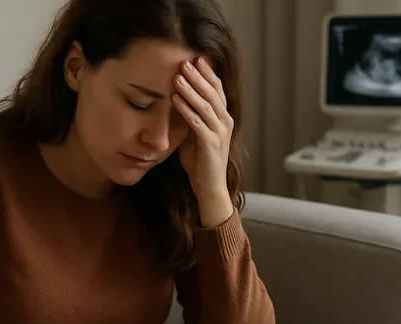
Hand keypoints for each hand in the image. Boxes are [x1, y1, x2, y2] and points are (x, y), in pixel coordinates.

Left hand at [173, 58, 234, 225]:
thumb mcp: (195, 134)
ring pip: (205, 105)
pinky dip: (186, 109)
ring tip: (177, 76)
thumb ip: (190, 118)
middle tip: (185, 61)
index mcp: (223, 118)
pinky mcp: (211, 144)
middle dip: (198, 76)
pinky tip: (175, 99)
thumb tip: (176, 100)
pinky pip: (197, 122)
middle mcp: (225, 123)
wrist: (210, 187)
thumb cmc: (201, 162)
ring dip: (190, 90)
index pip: (217, 90)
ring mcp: (219, 133)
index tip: (196, 59)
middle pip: (213, 93)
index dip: (208, 74)